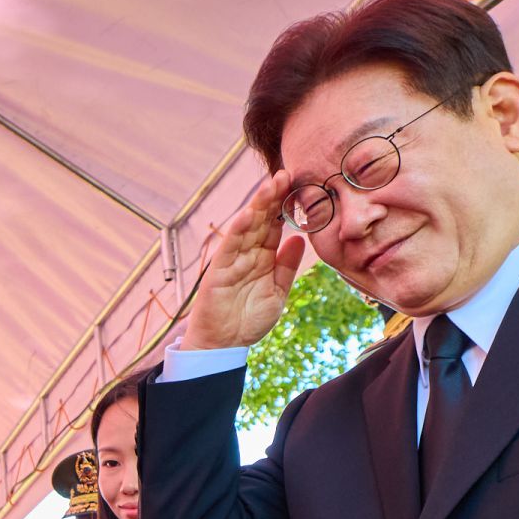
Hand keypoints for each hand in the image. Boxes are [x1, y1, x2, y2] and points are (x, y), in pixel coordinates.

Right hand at [175, 169, 308, 352]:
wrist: (225, 345)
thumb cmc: (249, 320)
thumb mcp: (278, 292)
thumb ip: (287, 266)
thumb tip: (300, 238)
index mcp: (262, 256)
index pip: (275, 224)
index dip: (285, 205)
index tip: (299, 184)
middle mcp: (247, 253)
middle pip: (261, 219)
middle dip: (273, 196)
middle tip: (287, 173)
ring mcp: (232, 260)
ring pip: (246, 226)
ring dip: (257, 205)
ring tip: (271, 184)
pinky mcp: (219, 271)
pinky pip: (229, 246)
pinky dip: (238, 230)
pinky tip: (248, 214)